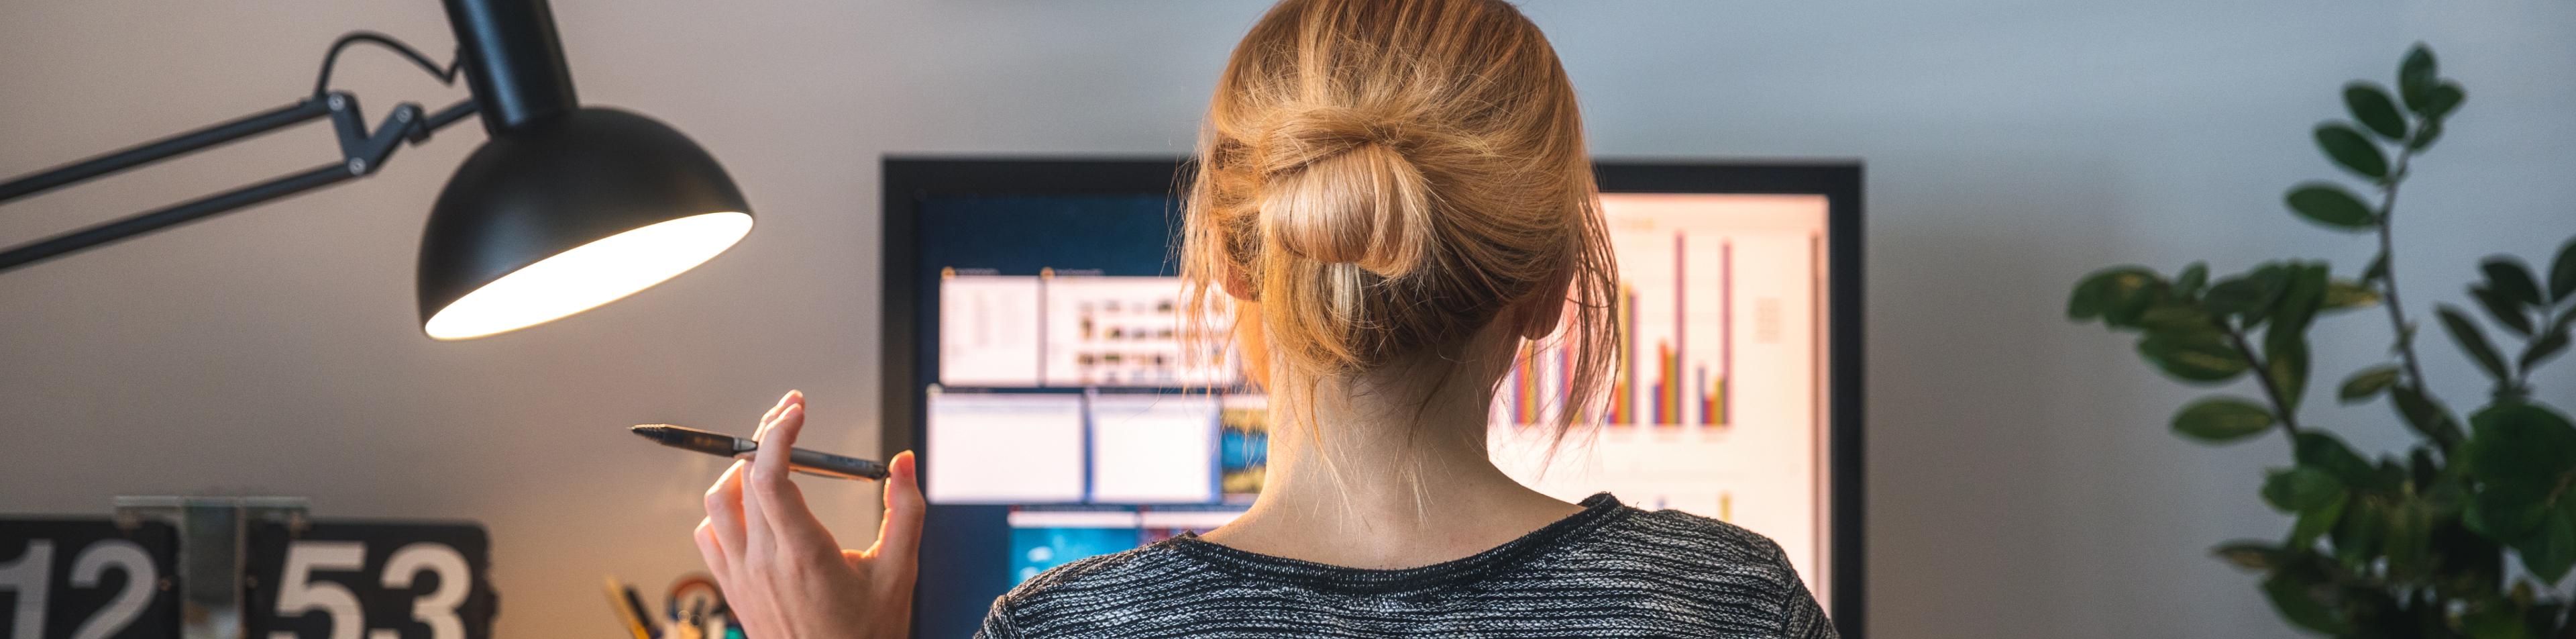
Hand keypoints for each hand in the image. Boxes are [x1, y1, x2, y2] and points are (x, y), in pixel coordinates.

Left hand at [696, 390, 922, 638]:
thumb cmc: (869, 634)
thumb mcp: (900, 572)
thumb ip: (905, 511)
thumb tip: (903, 462)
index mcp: (805, 554)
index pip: (771, 475)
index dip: (778, 431)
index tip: (797, 409)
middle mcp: (765, 563)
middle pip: (744, 477)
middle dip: (766, 435)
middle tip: (790, 416)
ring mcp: (742, 578)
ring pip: (717, 503)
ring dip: (740, 470)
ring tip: (771, 459)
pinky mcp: (732, 590)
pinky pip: (708, 536)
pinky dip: (723, 510)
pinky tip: (751, 508)